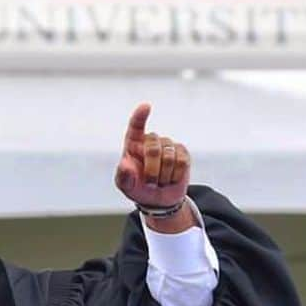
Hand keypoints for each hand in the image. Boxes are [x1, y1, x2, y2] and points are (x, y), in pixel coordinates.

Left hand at [114, 103, 195, 232]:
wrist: (157, 199)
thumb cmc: (137, 188)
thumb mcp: (125, 186)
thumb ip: (123, 177)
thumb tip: (125, 165)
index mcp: (133, 143)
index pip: (135, 126)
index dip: (140, 116)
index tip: (146, 107)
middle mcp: (151, 141)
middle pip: (153, 148)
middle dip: (151, 170)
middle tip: (149, 182)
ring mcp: (168, 145)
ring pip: (169, 157)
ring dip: (164, 176)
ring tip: (159, 181)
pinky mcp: (182, 153)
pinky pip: (182, 162)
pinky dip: (175, 176)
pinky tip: (171, 178)